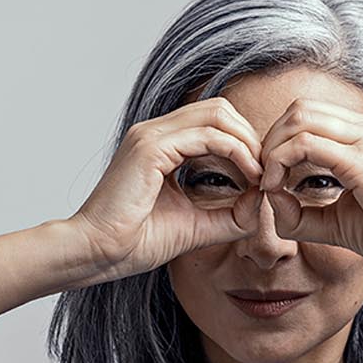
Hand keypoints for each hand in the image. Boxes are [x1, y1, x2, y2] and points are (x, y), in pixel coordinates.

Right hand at [68, 97, 266, 280]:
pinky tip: (249, 178)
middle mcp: (154, 132)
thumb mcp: (196, 225)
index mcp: (161, 144)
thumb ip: (230, 214)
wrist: (96, 254)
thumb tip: (262, 202)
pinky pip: (208, 136)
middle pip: (220, 109)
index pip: (214, 122)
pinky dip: (236, 152)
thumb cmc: (134, 242)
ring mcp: (150, 136)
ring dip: (247, 142)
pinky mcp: (150, 149)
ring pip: (217, 114)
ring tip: (260, 175)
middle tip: (266, 172)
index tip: (263, 176)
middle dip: (250, 137)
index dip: (245, 143)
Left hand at [257, 98, 362, 273]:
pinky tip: (279, 189)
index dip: (281, 142)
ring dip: (273, 149)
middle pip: (300, 109)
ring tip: (270, 184)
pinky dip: (281, 163)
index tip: (272, 178)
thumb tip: (271, 201)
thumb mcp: (341, 221)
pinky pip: (305, 145)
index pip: (312, 116)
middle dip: (271, 140)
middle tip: (264, 177)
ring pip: (299, 119)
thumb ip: (304, 213)